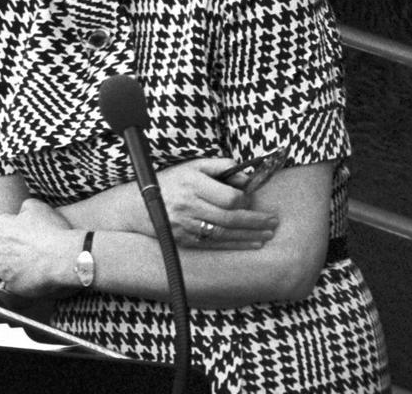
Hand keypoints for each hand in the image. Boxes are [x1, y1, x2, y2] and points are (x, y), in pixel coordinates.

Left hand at [0, 198, 79, 299]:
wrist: (64, 258)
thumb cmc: (53, 231)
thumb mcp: (38, 207)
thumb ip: (24, 207)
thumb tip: (19, 211)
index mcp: (2, 225)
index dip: (4, 229)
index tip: (13, 233)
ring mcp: (0, 267)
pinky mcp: (8, 285)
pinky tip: (9, 278)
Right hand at [155, 158, 278, 249]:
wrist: (138, 205)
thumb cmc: (170, 181)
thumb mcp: (192, 166)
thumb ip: (219, 167)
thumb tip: (245, 176)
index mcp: (192, 184)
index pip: (227, 197)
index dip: (244, 200)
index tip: (253, 199)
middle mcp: (188, 206)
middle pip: (229, 218)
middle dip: (255, 221)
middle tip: (273, 222)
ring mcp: (186, 226)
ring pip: (224, 234)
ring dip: (249, 236)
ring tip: (267, 234)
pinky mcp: (184, 241)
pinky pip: (214, 245)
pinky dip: (235, 246)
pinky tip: (250, 244)